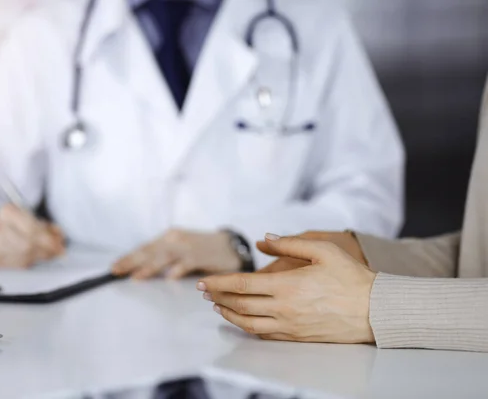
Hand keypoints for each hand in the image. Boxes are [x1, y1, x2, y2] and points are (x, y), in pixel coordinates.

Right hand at [0, 203, 65, 267]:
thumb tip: (59, 239)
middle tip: (57, 253)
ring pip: (23, 258)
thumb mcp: (32, 217)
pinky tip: (33, 258)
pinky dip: (29, 263)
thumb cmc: (16, 223)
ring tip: (47, 254)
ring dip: (39, 258)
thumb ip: (48, 227)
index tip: (60, 247)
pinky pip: (17, 266)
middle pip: (27, 246)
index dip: (48, 241)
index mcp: (8, 212)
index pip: (31, 229)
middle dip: (45, 251)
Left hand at [111, 229, 240, 279]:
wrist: (231, 246)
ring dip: (149, 267)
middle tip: (116, 271)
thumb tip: (140, 270)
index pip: (145, 248)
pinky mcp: (201, 255)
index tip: (113, 267)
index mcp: (168, 238)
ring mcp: (188, 247)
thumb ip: (163, 258)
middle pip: (150, 251)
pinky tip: (169, 278)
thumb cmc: (201, 250)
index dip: (129, 257)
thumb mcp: (179, 250)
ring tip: (135, 276)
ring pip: (165, 256)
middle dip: (132, 261)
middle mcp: (175, 239)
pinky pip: (187, 263)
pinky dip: (178, 270)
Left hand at [197, 234, 376, 343]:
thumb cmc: (351, 277)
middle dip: (218, 297)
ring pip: (248, 323)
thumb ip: (289, 243)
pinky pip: (264, 334)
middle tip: (205, 292)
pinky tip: (243, 319)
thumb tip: (263, 239)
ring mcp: (289, 325)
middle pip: (240, 304)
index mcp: (287, 285)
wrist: (375, 310)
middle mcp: (284, 308)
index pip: (242, 284)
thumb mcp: (322, 250)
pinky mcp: (297, 337)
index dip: (219, 283)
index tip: (202, 282)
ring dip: (229, 314)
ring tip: (218, 306)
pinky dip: (248, 327)